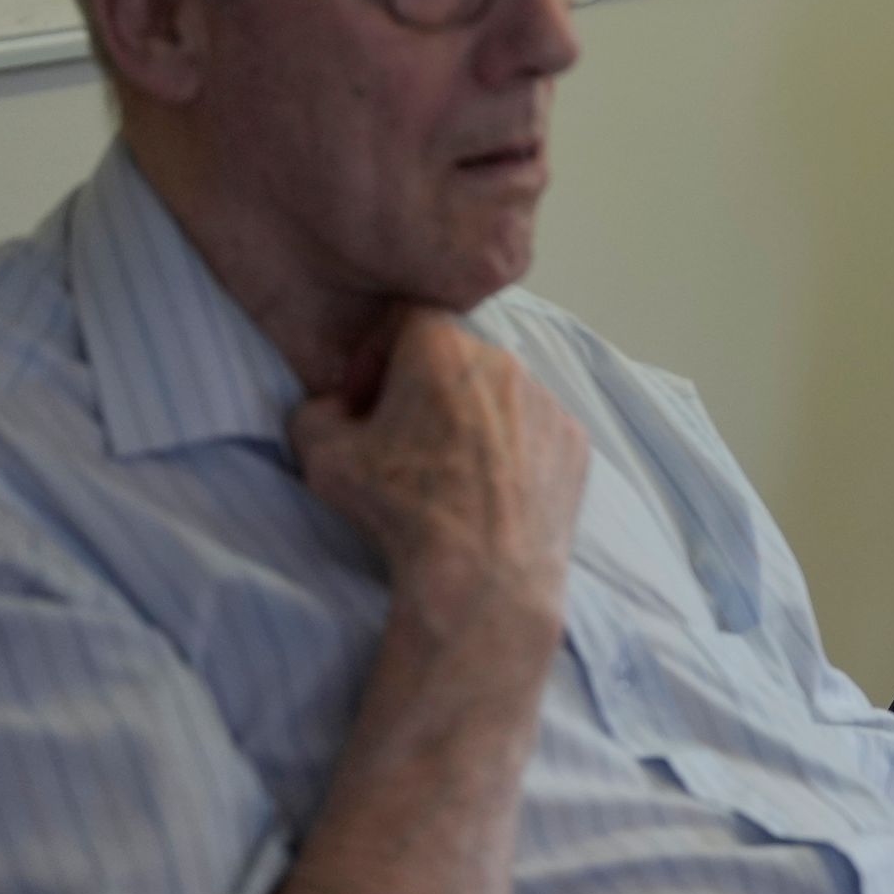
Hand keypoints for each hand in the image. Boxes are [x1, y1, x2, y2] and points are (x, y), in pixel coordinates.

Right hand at [288, 310, 589, 632]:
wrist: (483, 574)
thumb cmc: (401, 507)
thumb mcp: (320, 451)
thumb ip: (317, 408)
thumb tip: (338, 406)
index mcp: (443, 347)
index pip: (405, 319)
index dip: (377, 355)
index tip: (365, 401)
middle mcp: (505, 362)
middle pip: (456, 358)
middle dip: (423, 387)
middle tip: (402, 438)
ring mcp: (549, 403)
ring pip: (499, 394)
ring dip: (470, 417)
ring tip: (448, 469)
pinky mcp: (575, 443)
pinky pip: (535, 431)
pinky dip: (512, 449)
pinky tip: (489, 488)